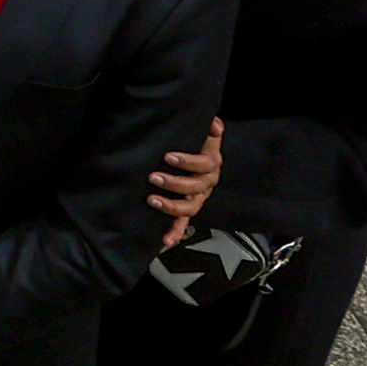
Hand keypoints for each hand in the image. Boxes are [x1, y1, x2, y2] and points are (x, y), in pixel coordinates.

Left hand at [148, 117, 224, 242]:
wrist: (196, 153)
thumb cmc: (196, 142)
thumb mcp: (202, 131)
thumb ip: (208, 127)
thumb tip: (214, 125)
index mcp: (210, 164)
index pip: (204, 164)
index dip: (188, 161)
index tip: (169, 156)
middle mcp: (206, 182)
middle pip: (196, 187)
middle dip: (174, 183)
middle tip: (154, 176)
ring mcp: (197, 197)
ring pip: (190, 207)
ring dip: (172, 206)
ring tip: (152, 200)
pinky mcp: (187, 207)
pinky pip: (184, 222)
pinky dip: (175, 231)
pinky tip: (166, 240)